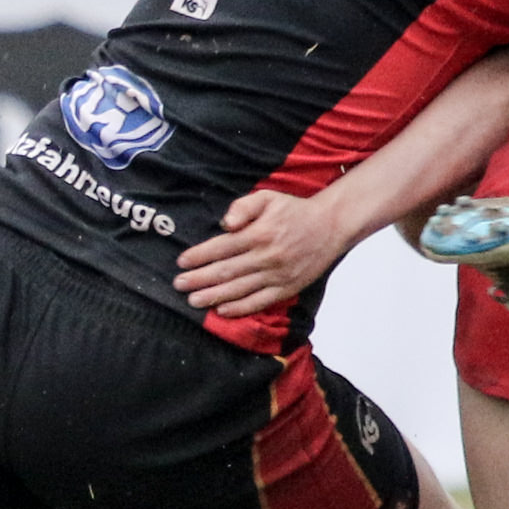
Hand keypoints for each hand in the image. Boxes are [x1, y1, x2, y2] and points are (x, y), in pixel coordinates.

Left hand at [175, 188, 355, 317]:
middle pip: (226, 271)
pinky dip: (240, 308)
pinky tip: (222, 310)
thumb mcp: (267, 198)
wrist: (330, 226)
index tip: (181, 262)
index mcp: (259, 233)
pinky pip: (260, 302)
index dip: (199, 256)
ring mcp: (277, 275)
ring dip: (213, 296)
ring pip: (239, 289)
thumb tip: (224, 224)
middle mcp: (267, 256)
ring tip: (193, 300)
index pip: (222, 247)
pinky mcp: (287, 288)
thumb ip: (242, 207)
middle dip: (199, 279)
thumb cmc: (294, 211)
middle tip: (179, 285)